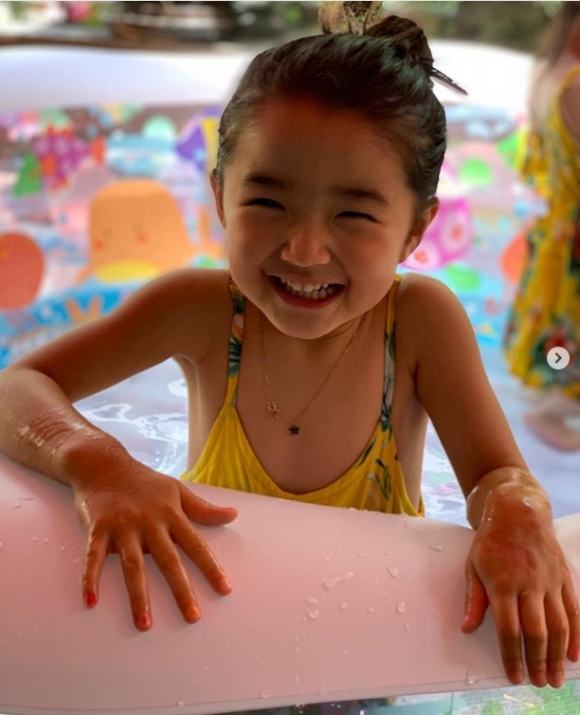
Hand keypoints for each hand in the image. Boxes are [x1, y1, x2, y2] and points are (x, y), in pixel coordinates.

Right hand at [73, 464, 236, 629]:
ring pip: (133, 565)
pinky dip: (90, 579)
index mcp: (171, 514)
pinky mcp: (97, 528)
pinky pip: (92, 557)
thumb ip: (203, 508)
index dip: (211, 567)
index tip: (225, 590)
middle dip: (181, 590)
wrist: (104, 464)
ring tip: (145, 624)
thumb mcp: (176, 491)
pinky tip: (91, 601)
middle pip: (168, 560)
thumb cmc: (143, 481)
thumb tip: (233, 515)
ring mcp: (123, 526)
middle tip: (193, 617)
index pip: (196, 545)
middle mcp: (149, 522)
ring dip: (139, 596)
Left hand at [462, 499, 579, 687]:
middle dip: (538, 662)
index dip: (513, 656)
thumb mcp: (473, 565)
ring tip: (556, 677)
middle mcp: (529, 584)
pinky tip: (574, 655)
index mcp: (503, 583)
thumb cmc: (491, 540)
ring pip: (558, 625)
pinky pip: (573, 611)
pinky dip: (576, 635)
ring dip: (558, 655)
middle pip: (536, 632)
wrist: (518, 512)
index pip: (509, 629)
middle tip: (540, 683)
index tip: (514, 676)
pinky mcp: (563, 578)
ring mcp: (549, 582)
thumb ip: (474, 599)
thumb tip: (467, 627)